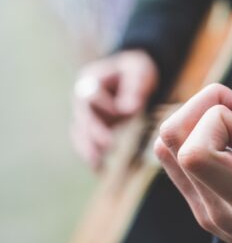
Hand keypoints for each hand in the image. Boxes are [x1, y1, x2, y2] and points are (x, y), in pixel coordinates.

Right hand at [71, 50, 157, 169]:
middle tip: (107, 146)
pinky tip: (100, 170)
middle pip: (83, 118)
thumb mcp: (139, 73)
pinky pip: (87, 144)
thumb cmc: (136, 72)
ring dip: (88, 149)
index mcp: (92, 80)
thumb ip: (135, 87)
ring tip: (97, 165)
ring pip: (80, 134)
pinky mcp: (92, 130)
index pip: (91, 95)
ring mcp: (85, 116)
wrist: (132, 77)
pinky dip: (92, 156)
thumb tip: (129, 109)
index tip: (121, 114)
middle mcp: (82, 99)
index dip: (104, 105)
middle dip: (93, 133)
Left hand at [155, 49, 231, 242]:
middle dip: (206, 105)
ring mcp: (201, 208)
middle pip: (171, 138)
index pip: (197, 153)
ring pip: (165, 146)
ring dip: (197, 117)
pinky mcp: (197, 204)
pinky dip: (197, 132)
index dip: (221, 120)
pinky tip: (231, 135)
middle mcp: (214, 208)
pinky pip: (176, 158)